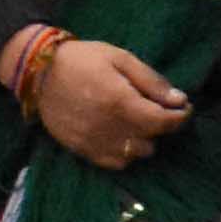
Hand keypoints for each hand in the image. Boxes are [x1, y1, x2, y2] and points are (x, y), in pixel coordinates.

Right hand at [27, 37, 189, 172]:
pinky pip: (113, 163)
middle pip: (152, 141)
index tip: (183, 108)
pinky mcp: (79, 149)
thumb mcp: (121, 58)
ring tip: (137, 122)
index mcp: (120, 103)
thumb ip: (151, 81)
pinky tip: (121, 135)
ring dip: (143, 140)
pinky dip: (124, 153)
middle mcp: (108, 128)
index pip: (164, 123)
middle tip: (157, 110)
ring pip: (134, 155)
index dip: (181, 117)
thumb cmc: (83, 59)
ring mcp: (92, 141)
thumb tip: (179, 100)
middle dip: (161, 126)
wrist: (37, 71)